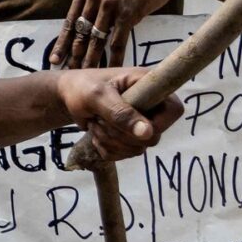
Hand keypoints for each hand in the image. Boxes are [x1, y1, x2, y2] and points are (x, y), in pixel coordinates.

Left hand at [55, 68, 179, 162]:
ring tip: (95, 125)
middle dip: (122, 134)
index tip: (132, 124)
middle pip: (153, 137)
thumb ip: (121, 113)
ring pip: (138, 148)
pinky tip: (96, 135)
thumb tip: (148, 133)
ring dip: (112, 142)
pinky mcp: (129, 137)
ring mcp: (140, 123)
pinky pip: (126, 155)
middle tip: (101, 121)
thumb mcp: (98, 96)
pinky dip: (108, 149)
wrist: (68, 96)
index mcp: (149, 86)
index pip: (174, 110)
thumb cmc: (83, 87)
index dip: (158, 123)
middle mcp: (151, 106)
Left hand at [56, 0, 195, 68]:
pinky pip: (117, 41)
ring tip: (86, 74)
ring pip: (96, 40)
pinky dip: (113, 57)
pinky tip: (110, 68)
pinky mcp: (127, 13)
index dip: (62, 42)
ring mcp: (110, 5)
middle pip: (81, 33)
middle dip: (73, 55)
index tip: (55, 58)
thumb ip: (96, 1)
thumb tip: (88, 22)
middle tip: (68, 72)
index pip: (70, 21)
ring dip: (91, 60)